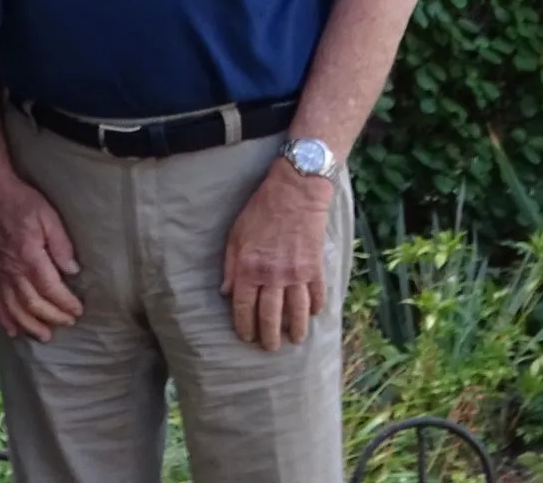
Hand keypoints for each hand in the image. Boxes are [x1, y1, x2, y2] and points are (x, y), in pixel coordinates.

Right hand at [0, 167, 82, 341]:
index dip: (64, 303)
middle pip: (32, 302)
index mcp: (28, 255)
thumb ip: (60, 244)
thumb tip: (72, 269)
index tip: (78, 310)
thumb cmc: (22, 201)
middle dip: (52, 316)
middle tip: (69, 323)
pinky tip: (13, 330)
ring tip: (44, 336)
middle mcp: (12, 268)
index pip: (49, 288)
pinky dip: (4, 317)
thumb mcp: (48, 216)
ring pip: (13, 306)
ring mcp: (0, 272)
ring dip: (29, 325)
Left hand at [221, 160, 333, 350]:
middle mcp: (273, 275)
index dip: (244, 325)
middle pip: (271, 315)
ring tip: (293, 341)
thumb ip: (231, 267)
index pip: (245, 306)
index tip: (246, 337)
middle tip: (269, 348)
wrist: (295, 193)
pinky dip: (315, 309)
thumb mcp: (235, 236)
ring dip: (295, 330)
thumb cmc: (260, 212)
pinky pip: (316, 296)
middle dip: (269, 336)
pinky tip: (312, 316)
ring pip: (297, 312)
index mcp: (249, 268)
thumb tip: (226, 293)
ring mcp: (297, 274)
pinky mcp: (315, 268)